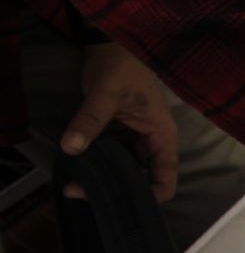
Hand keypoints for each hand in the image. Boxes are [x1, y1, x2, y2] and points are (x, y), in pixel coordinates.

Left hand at [61, 43, 178, 201]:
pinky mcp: (120, 136)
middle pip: (142, 178)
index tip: (121, 204)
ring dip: (104, 178)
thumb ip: (90, 119)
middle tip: (82, 193)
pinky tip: (78, 169)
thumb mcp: (105, 93)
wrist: (110, 48)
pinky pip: (112, 157)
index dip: (151, 196)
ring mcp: (136, 140)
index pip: (166, 177)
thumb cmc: (120, 68)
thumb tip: (70, 147)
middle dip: (116, 189)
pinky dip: (97, 165)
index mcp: (162, 136)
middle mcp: (152, 143)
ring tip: (76, 185)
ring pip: (125, 169)